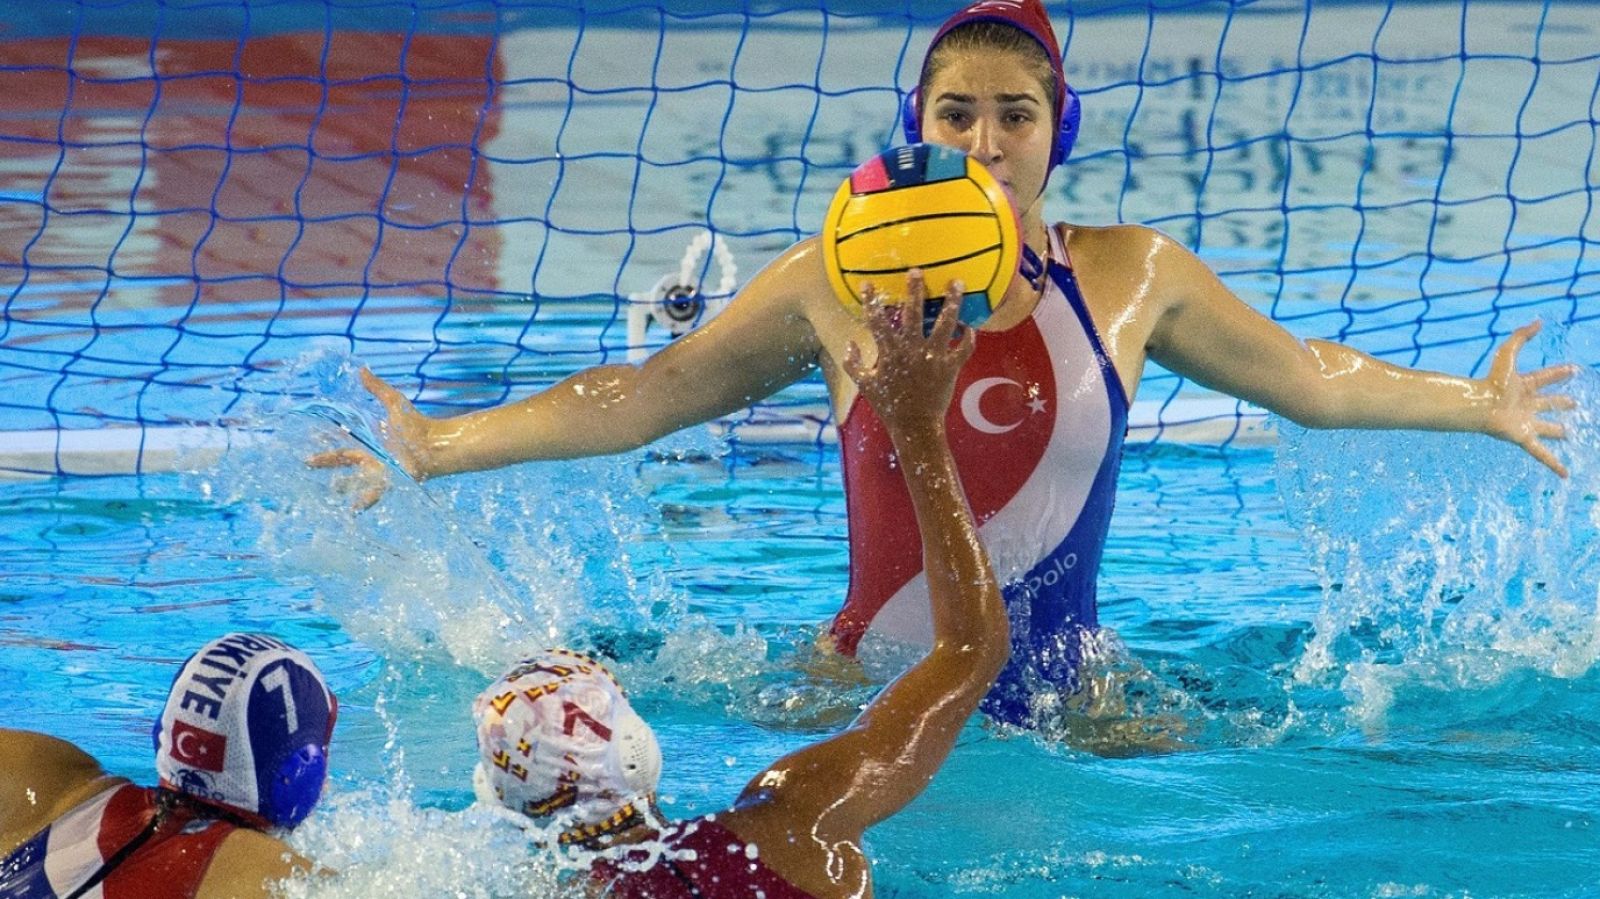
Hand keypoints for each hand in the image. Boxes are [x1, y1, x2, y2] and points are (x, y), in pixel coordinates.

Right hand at [306, 369, 431, 509]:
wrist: (435, 442)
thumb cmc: (417, 424)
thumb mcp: (393, 403)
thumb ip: (377, 388)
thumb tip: (361, 368)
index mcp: (368, 441)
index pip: (341, 440)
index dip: (324, 439)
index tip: (308, 435)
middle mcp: (370, 457)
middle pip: (341, 460)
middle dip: (323, 462)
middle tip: (305, 463)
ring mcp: (378, 471)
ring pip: (353, 481)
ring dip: (339, 486)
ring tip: (326, 493)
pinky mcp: (388, 480)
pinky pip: (372, 494)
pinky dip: (362, 503)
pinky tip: (352, 512)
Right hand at [841, 270, 974, 435]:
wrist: (914, 426)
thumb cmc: (888, 406)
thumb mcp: (865, 385)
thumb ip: (853, 364)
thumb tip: (848, 344)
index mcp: (890, 352)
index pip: (876, 320)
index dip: (871, 300)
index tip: (868, 284)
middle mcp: (913, 349)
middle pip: (914, 312)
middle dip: (915, 290)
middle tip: (917, 271)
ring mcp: (934, 357)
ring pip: (945, 323)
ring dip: (952, 301)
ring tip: (957, 283)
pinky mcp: (951, 367)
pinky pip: (964, 347)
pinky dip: (969, 336)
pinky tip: (969, 325)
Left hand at [1480, 320, 1577, 477]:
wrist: (1479, 404)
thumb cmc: (1491, 380)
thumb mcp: (1509, 353)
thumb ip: (1522, 336)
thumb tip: (1538, 321)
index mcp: (1525, 385)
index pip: (1547, 378)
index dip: (1559, 373)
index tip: (1573, 369)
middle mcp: (1527, 404)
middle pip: (1549, 403)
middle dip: (1561, 403)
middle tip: (1575, 405)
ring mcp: (1527, 422)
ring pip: (1548, 427)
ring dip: (1558, 431)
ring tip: (1569, 434)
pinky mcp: (1525, 437)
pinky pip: (1542, 454)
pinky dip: (1553, 464)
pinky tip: (1564, 474)